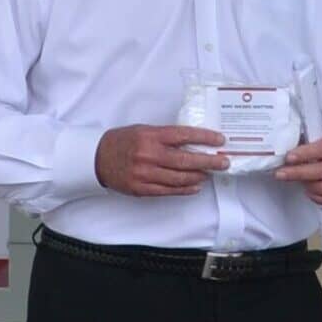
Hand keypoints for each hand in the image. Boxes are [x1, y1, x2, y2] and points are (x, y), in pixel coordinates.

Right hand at [96, 123, 223, 196]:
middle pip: (186, 160)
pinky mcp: (141, 189)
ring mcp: (145, 173)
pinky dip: (185, 189)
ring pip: (180, 178)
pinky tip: (196, 186)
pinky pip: (168, 190)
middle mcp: (149, 155)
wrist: (97, 158)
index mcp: (150, 136)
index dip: (204, 137)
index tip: (220, 139)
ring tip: (210, 173)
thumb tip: (193, 141)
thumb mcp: (143, 130)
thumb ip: (165, 136)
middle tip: (224, 162)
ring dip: (199, 176)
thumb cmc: (123, 142)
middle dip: (209, 161)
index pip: (183, 135)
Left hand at [275, 129, 321, 206]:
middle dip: (298, 173)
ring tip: (298, 181)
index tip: (289, 158)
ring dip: (308, 186)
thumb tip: (281, 148)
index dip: (306, 154)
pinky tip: (309, 191)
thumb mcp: (316, 135)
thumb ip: (302, 141)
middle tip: (281, 173)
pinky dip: (318, 197)